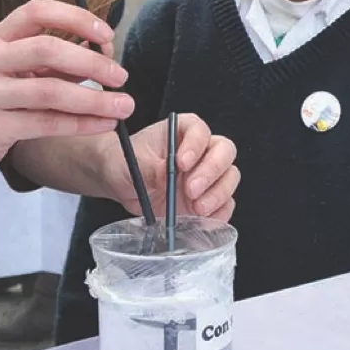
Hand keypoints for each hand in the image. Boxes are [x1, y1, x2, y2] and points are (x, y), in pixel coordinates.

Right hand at [0, 0, 131, 179]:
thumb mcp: (10, 71)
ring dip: (95, 99)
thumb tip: (102, 54)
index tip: (106, 33)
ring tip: (124, 105)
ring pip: (51, 91)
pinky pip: (46, 124)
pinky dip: (81, 123)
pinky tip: (103, 124)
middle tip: (121, 75)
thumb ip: (51, 62)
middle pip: (47, 49)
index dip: (75, 17)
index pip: (36, 11)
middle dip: (92, 62)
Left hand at [99, 113, 239, 220]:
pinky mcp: (208, 197)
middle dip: (211, 171)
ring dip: (218, 193)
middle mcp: (201, 150)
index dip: (195, 145)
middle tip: (191, 189)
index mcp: (182, 131)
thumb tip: (166, 174)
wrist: (120, 183)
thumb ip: (150, 167)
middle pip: (224, 151)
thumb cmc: (125, 162)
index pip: (200, 131)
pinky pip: (226, 203)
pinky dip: (219, 212)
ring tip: (196, 208)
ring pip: (230, 177)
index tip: (181, 163)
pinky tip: (203, 219)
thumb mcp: (132, 163)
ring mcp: (208, 174)